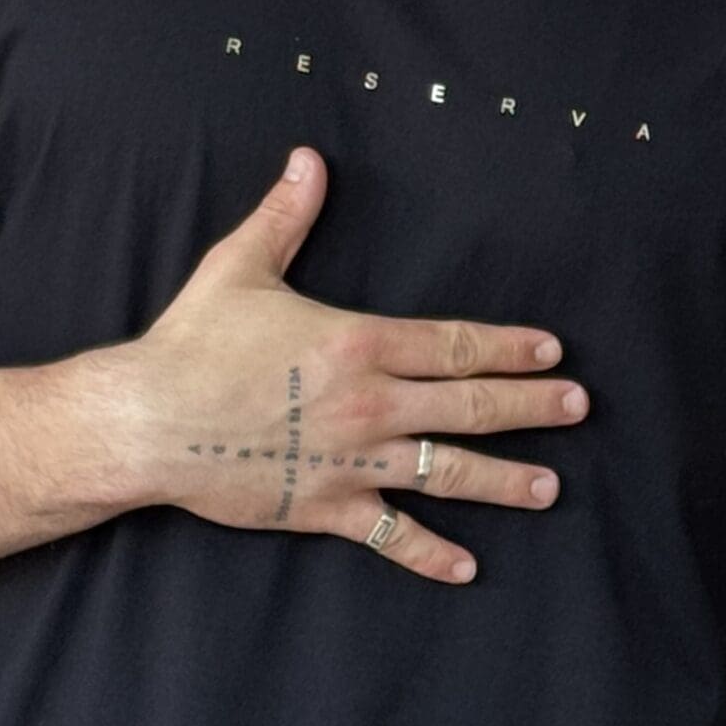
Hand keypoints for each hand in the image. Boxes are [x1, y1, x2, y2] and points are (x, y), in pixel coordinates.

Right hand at [109, 145, 588, 583]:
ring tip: (550, 488)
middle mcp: (371, 403)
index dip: (510, 348)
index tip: (551, 352)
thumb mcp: (240, 267)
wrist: (147, 421)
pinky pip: (390, 535)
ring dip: (505, 481)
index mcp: (360, 342)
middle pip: (471, 405)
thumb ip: (285, 215)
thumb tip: (310, 160)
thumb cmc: (192, 343)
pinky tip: (466, 566)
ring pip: (449, 472)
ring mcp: (353, 460)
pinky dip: (429, 553)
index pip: (457, 344)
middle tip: (578, 407)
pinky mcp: (325, 507)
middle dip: (532, 406)